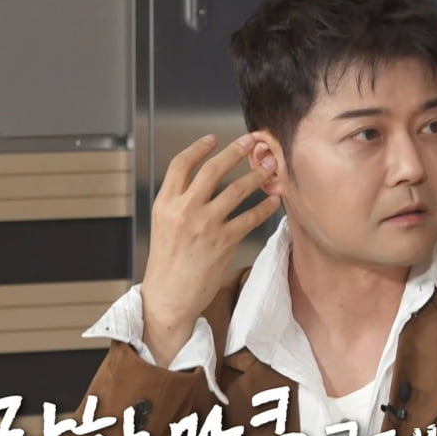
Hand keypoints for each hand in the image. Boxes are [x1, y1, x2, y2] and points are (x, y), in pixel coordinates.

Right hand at [140, 133, 280, 367]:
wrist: (169, 297)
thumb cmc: (167, 264)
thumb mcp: (163, 226)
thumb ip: (179, 202)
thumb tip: (202, 183)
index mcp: (165, 204)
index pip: (180, 164)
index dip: (198, 148)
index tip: (213, 138)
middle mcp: (184, 210)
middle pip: (213, 170)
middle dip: (235, 151)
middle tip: (250, 141)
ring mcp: (205, 225)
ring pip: (237, 190)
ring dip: (257, 176)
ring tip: (269, 168)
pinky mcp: (224, 242)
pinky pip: (250, 217)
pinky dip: (265, 207)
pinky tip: (273, 201)